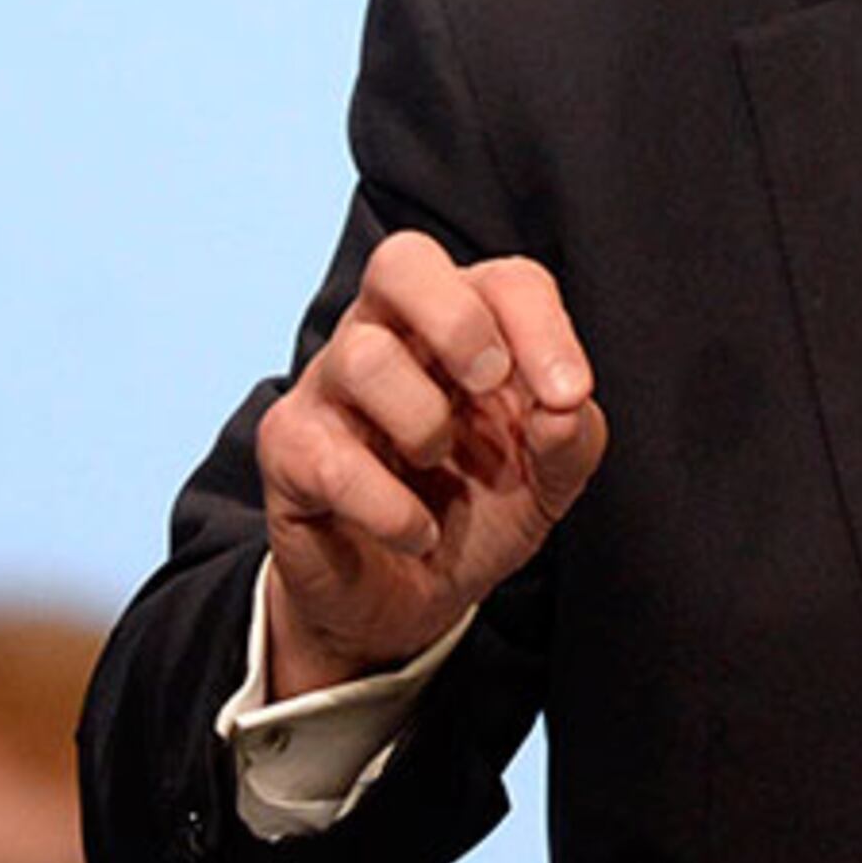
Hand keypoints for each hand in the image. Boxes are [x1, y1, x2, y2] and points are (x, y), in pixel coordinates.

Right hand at [255, 230, 605, 696]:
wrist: (407, 601)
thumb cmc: (476, 511)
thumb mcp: (548, 482)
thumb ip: (572, 437)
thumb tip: (563, 408)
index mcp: (462, 327)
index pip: (504, 281)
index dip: (543, 327)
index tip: (569, 395)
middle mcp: (389, 335)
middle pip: (402, 261)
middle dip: (458, 321)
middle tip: (490, 385)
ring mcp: (329, 386)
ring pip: (363, 355)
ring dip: (422, 421)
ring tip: (437, 466)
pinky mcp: (289, 449)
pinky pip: (329, 457)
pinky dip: (390, 508)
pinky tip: (416, 532)